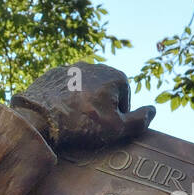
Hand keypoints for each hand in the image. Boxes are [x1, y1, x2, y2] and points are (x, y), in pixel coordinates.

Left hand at [11, 62, 154, 151]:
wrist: (39, 118)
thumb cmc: (81, 123)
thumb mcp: (116, 128)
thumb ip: (139, 120)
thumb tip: (154, 110)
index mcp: (114, 75)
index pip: (124, 97)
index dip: (118, 115)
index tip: (106, 128)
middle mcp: (93, 66)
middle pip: (103, 90)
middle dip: (99, 106)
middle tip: (89, 126)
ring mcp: (70, 68)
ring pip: (82, 88)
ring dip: (81, 101)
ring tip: (72, 121)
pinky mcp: (50, 75)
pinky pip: (63, 88)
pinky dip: (63, 98)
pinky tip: (58, 113)